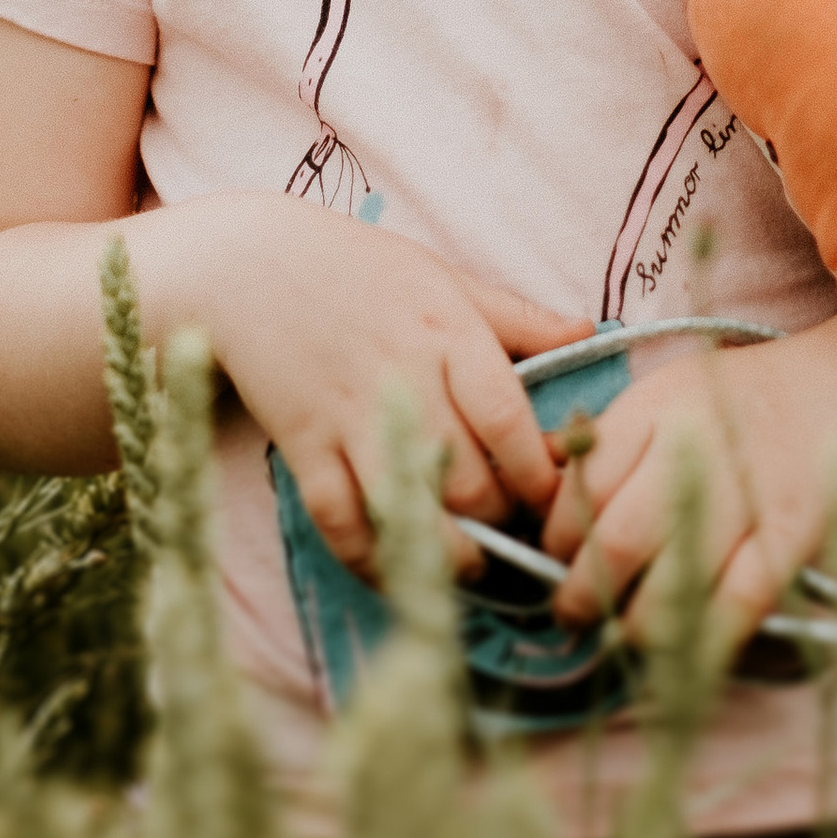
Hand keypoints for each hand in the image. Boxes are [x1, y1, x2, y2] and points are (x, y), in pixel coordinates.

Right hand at [189, 198, 584, 578]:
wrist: (248, 264)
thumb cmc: (358, 268)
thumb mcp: (444, 277)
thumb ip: (516, 316)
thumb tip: (589, 333)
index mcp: (447, 332)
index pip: (507, 419)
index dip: (539, 472)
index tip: (559, 495)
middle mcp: (403, 379)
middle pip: (467, 478)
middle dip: (501, 520)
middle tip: (518, 534)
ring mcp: (348, 417)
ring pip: (409, 510)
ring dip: (447, 554)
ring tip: (472, 565)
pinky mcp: (302, 445)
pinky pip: (339, 520)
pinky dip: (369, 558)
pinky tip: (397, 573)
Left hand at [538, 319, 836, 657]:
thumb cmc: (732, 402)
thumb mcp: (659, 396)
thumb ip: (603, 446)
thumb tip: (536, 496)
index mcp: (654, 407)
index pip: (582, 483)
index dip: (556, 534)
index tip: (553, 557)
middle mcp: (695, 447)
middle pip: (615, 540)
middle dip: (580, 592)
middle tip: (569, 612)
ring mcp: (747, 495)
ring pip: (669, 584)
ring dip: (631, 625)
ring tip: (618, 633)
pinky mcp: (792, 537)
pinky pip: (736, 606)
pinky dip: (701, 642)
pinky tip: (678, 654)